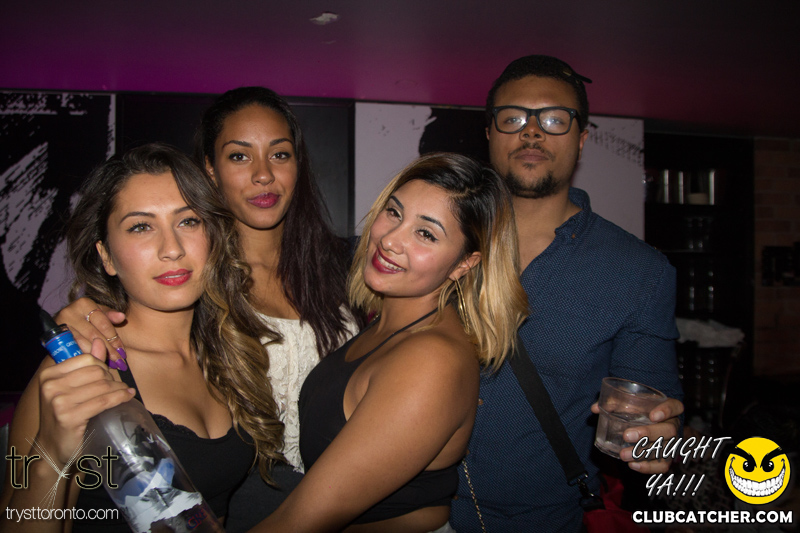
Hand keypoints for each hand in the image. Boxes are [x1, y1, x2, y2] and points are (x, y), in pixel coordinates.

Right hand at [36, 339, 133, 466]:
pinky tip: (127, 397)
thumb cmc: (64, 414)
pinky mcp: (69, 416)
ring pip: (102, 385)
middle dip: (111, 378)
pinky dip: (119, 398)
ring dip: (119, 388)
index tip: (109, 376)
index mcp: (49, 374)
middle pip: (96, 371)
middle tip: (118, 387)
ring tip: (125, 392)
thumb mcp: (70, 387)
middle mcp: (51, 386)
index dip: (102, 366)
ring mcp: (58, 401)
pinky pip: (103, 401)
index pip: (86, 359)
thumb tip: (99, 342)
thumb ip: (85, 365)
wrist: (52, 446)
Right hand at [54, 297, 126, 368]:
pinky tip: (94, 363)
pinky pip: (72, 350)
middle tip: (118, 361)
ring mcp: (60, 325)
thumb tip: (122, 317)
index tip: (122, 350)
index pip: (103, 324)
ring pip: (82, 344)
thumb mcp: (99, 312)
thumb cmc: (87, 317)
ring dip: (97, 355)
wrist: (64, 323)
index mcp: (84, 304)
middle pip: (93, 335)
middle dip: (108, 349)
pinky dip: (84, 357)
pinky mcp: (54, 338)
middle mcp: (70, 313)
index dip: (114, 338)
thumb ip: (110, 315)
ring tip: (110, 364)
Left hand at [591, 398, 682, 473]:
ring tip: (623, 455)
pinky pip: (662, 466)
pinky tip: (633, 465)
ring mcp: (672, 443)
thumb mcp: (629, 403)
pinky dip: (648, 467)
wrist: (647, 425)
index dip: (667, 411)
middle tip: (626, 436)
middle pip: (669, 430)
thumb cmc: (638, 410)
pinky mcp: (667, 458)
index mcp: (668, 408)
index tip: (652, 415)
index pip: (675, 406)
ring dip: (643, 453)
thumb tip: (595, 409)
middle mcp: (673, 425)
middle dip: (648, 434)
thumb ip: (613, 403)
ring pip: (665, 450)